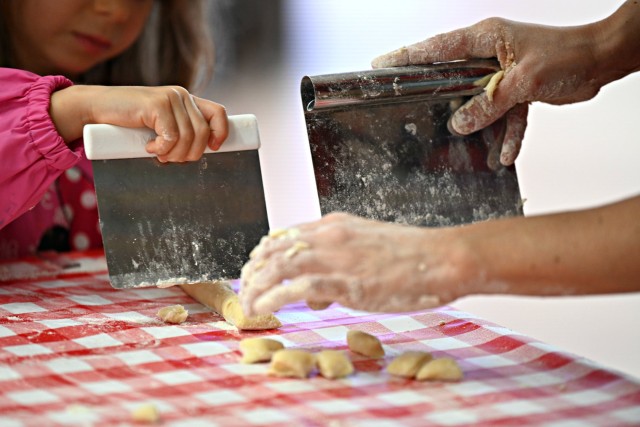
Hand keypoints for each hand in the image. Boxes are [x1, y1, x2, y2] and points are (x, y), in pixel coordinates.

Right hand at [50, 85, 227, 161]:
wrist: (97, 108)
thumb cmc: (128, 121)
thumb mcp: (160, 124)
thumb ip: (179, 129)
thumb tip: (202, 149)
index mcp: (186, 100)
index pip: (218, 113)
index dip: (221, 132)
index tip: (213, 148)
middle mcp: (182, 95)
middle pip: (203, 133)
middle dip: (190, 153)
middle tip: (170, 158)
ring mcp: (170, 98)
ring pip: (189, 138)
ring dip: (174, 154)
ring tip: (159, 154)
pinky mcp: (157, 105)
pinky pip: (172, 137)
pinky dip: (162, 149)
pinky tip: (149, 148)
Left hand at [240, 213, 471, 315]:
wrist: (443, 258)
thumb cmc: (414, 256)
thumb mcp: (370, 249)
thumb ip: (339, 265)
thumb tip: (315, 294)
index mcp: (336, 225)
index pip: (285, 235)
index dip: (263, 254)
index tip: (253, 269)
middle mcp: (330, 236)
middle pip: (274, 249)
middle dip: (252, 272)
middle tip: (243, 291)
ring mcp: (336, 258)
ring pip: (278, 266)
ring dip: (256, 287)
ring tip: (246, 305)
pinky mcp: (346, 281)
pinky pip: (297, 287)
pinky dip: (274, 298)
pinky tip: (263, 308)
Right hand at [372, 18, 603, 165]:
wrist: (601, 61)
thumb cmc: (568, 56)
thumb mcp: (523, 82)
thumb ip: (488, 103)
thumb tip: (459, 124)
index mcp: (486, 40)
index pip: (437, 48)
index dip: (407, 57)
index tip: (381, 63)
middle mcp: (489, 55)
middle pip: (451, 77)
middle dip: (437, 95)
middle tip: (410, 106)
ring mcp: (501, 73)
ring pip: (476, 101)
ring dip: (477, 124)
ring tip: (467, 142)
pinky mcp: (515, 90)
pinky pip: (502, 115)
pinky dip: (505, 134)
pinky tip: (505, 153)